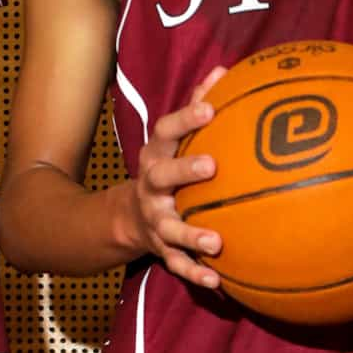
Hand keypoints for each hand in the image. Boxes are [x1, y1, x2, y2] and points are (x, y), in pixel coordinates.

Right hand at [130, 69, 228, 290]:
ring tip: (216, 243)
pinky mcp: (160, 248)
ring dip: (191, 234)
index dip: (186, 118)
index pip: (166, 130)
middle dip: (184, 170)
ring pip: (170, 227)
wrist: (127, 216)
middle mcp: (151, 186)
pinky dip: (195, 274)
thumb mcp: (173, 139)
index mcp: (156, 155)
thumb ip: (199, 103)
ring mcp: (154, 219)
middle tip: (211, 166)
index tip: (210, 108)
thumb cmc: (167, 167)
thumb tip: (224, 69)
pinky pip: (177, 264)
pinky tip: (219, 283)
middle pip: (161, 176)